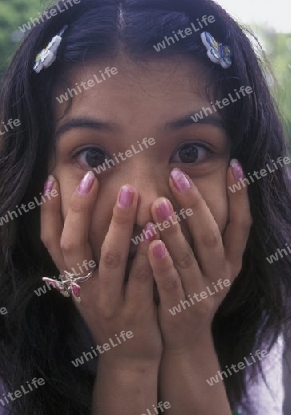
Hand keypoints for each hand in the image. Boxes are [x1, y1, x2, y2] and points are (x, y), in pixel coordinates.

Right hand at [40, 171, 162, 367]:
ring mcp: (109, 302)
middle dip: (81, 209)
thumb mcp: (90, 286)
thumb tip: (84, 211)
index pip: (51, 242)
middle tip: (92, 177)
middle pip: (75, 245)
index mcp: (72, 279)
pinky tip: (155, 229)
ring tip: (128, 192)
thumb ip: (87, 256)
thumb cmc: (110, 309)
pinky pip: (141, 278)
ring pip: (110, 258)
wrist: (127, 357)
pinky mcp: (135, 313)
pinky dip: (146, 253)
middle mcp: (84, 289)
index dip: (48, 212)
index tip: (51, 180)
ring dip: (118, 224)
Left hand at [146, 164, 251, 352]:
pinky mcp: (182, 309)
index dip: (240, 196)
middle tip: (177, 175)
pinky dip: (162, 263)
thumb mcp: (206, 264)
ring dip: (175, 229)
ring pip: (189, 257)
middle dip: (195, 203)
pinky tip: (151, 243)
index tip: (234, 165)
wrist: (185, 339)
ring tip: (159, 203)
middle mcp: (221, 275)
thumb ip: (201, 234)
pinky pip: (171, 283)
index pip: (242, 225)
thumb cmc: (192, 288)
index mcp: (231, 261)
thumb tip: (191, 192)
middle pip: (210, 235)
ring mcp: (203, 293)